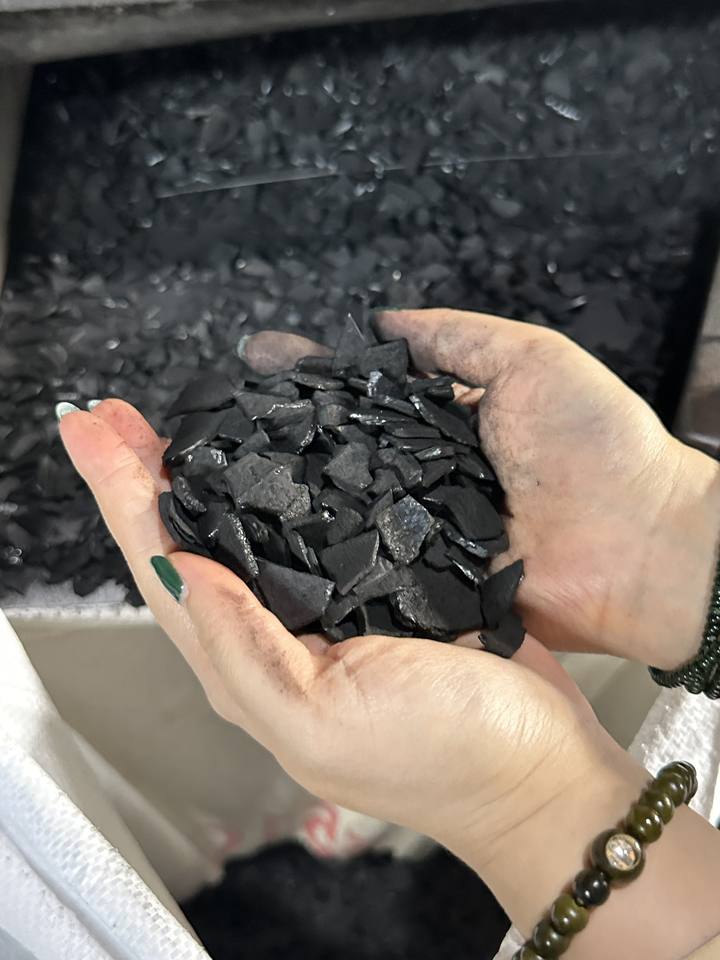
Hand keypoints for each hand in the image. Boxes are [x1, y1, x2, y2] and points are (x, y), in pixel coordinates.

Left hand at [58, 398, 609, 870]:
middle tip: (113, 415)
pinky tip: (275, 445)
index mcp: (247, 665)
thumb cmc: (444, 756)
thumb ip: (243, 652)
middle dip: (144, 474)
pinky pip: (317, 519)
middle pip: (190, 537)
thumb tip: (180, 568)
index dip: (120, 496)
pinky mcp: (378, 581)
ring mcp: (327, 604)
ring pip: (247, 524)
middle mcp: (275, 631)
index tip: (89, 432)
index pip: (163, 566)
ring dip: (207, 469)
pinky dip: (284, 477)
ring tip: (178, 417)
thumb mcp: (322, 722)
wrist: (539, 766)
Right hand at [244, 312, 719, 670]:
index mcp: (442, 424)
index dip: (307, 377)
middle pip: (335, 455)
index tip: (254, 361)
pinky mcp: (424, 588)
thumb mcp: (532, 362)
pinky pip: (364, 571)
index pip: (359, 394)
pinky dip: (319, 562)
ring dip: (281, 498)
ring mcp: (417, 534)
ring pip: (337, 513)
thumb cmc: (600, 447)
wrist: (646, 550)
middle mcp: (418, 479)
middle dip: (275, 435)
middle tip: (209, 424)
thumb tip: (381, 320)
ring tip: (211, 479)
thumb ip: (456, 339)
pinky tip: (260, 550)